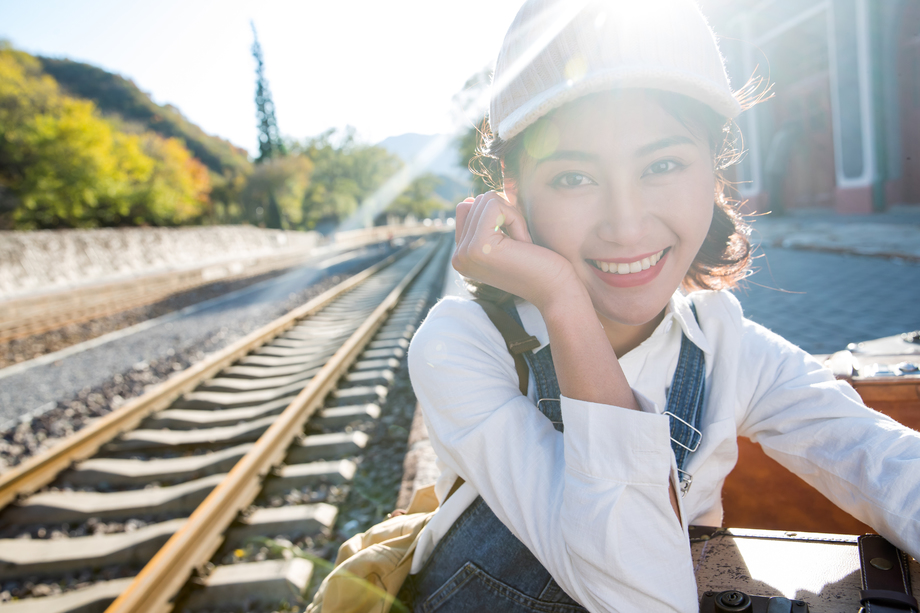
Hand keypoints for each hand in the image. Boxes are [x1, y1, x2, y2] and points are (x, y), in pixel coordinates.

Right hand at [452, 191, 578, 309]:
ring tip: (521, 246)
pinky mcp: (479, 245)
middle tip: (520, 247)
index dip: (497, 215)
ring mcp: (465, 253)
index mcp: (461, 257)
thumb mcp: (504, 241)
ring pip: (486, 200)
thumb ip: (483, 223)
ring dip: (512, 217)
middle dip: (506, 215)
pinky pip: (496, 205)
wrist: (556, 290)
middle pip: (476, 202)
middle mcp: (458, 257)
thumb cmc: (539, 264)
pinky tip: (523, 243)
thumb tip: (469, 200)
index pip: (466, 209)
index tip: (512, 243)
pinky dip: (516, 218)